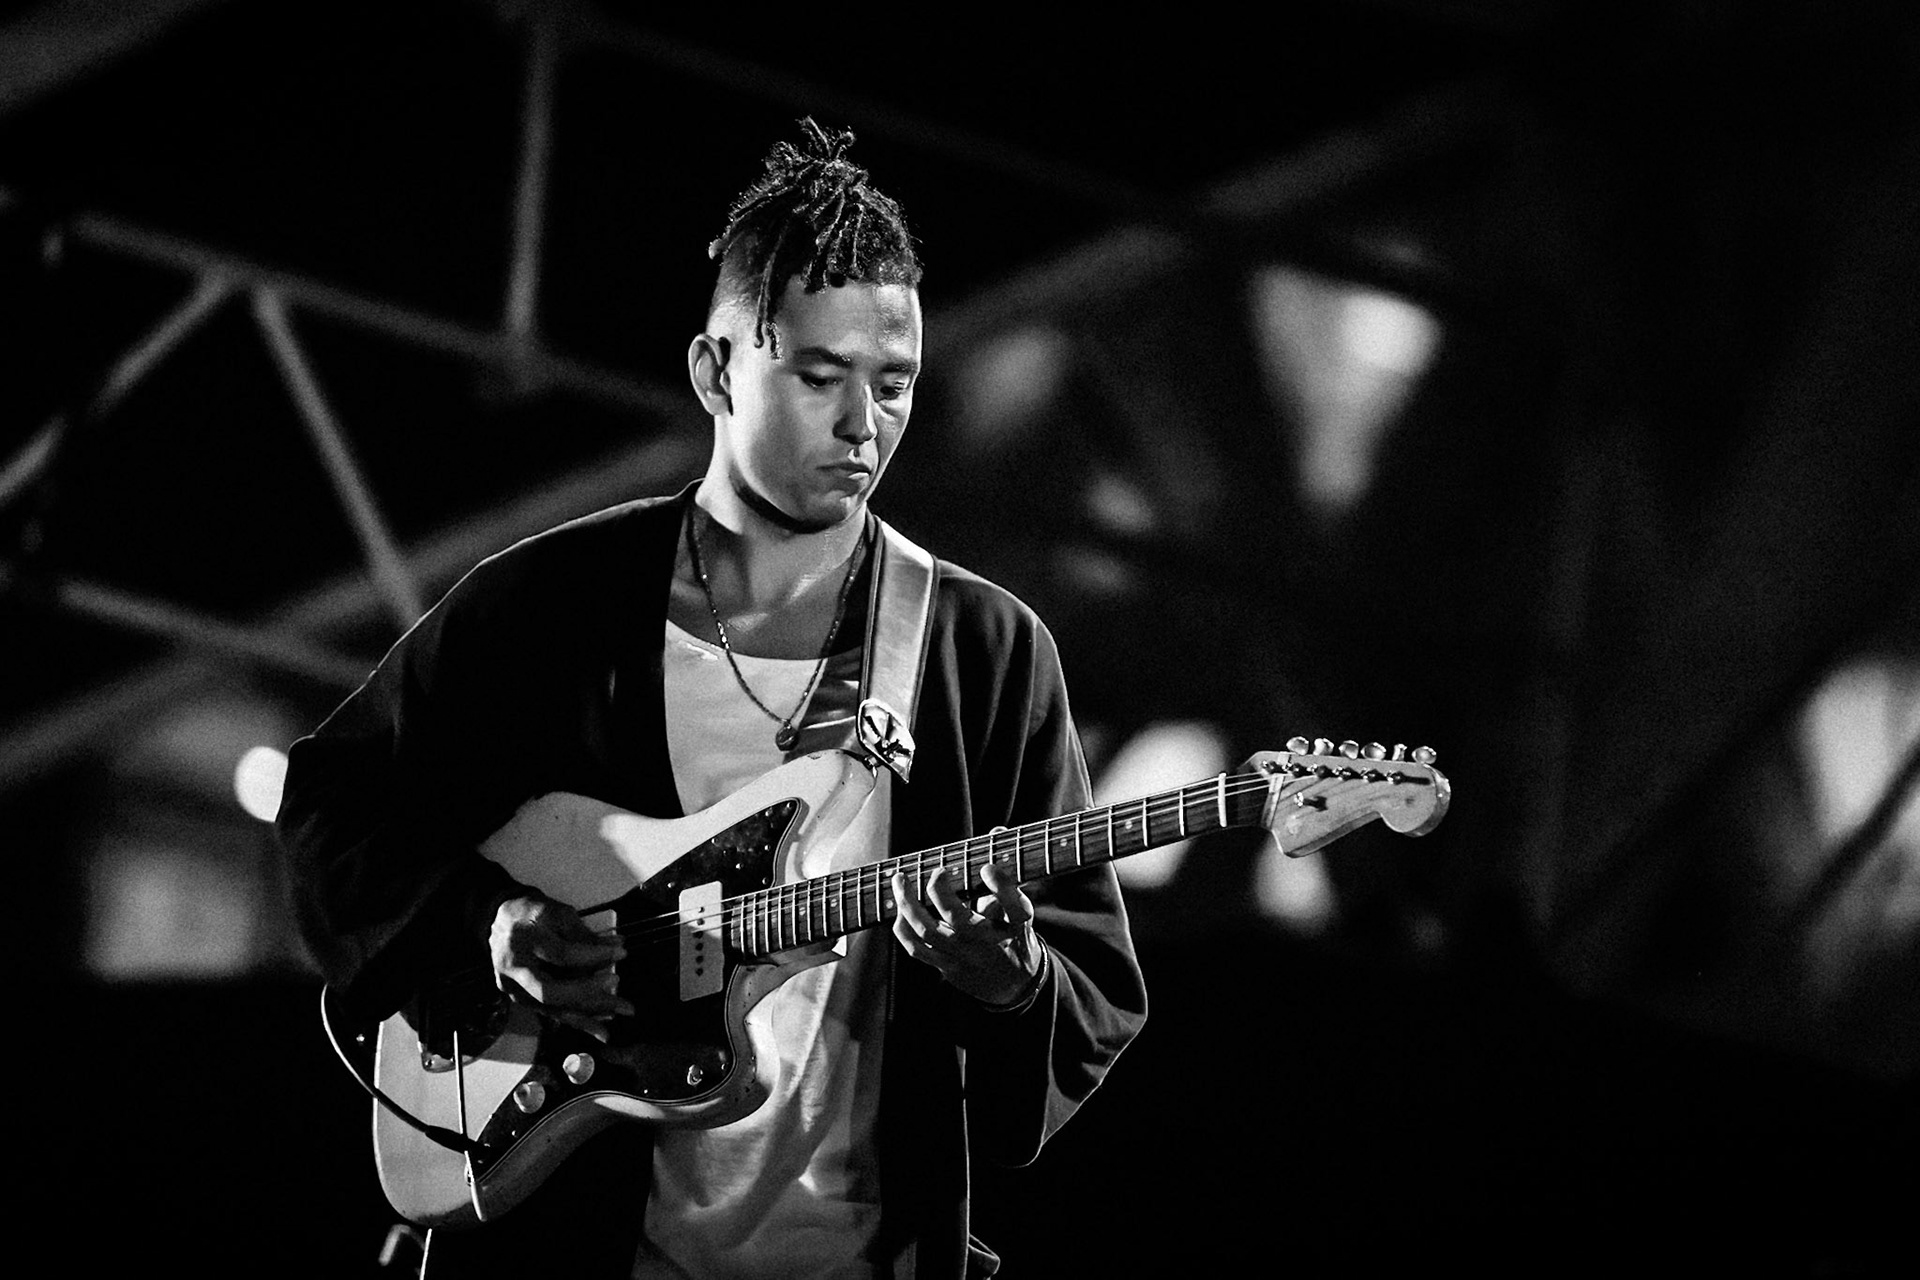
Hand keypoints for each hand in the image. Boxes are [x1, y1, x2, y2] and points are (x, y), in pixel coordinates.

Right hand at [489, 895, 632, 1041]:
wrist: (498, 921)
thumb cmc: (532, 914)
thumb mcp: (559, 913)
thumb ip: (584, 934)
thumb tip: (616, 947)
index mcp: (526, 941)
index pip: (563, 955)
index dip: (595, 955)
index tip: (621, 953)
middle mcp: (516, 969)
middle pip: (552, 992)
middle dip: (590, 996)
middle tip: (620, 996)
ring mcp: (513, 987)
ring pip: (551, 1009)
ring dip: (585, 1018)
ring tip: (614, 1021)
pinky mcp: (518, 998)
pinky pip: (548, 1012)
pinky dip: (574, 1019)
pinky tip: (596, 1024)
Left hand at [891, 861, 1042, 1007]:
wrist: (1013, 983)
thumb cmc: (1013, 934)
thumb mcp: (1019, 907)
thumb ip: (1005, 868)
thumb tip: (995, 831)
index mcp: (1016, 927)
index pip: (1014, 908)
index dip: (1002, 886)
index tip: (987, 867)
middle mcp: (990, 945)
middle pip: (960, 920)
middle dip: (940, 890)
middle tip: (936, 870)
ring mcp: (965, 958)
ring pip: (930, 932)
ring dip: (909, 904)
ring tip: (900, 880)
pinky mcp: (947, 968)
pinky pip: (917, 949)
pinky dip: (904, 927)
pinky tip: (900, 908)